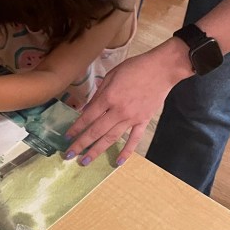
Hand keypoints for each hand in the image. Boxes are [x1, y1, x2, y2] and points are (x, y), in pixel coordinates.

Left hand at [64, 43, 189, 165]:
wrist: (162, 69)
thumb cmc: (135, 67)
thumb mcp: (112, 74)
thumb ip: (99, 93)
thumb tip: (87, 109)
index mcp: (109, 97)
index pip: (88, 117)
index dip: (76, 127)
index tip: (67, 137)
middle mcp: (118, 111)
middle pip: (96, 131)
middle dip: (81, 144)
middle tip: (68, 155)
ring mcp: (132, 118)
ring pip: (111, 138)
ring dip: (97, 151)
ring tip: (84, 161)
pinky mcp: (144, 121)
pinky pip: (134, 139)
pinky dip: (126, 152)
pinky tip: (117, 162)